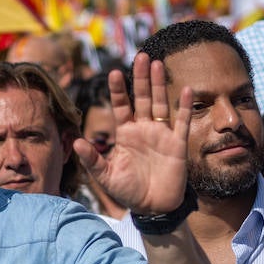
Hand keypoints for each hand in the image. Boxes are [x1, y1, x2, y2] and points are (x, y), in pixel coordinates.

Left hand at [73, 52, 191, 214]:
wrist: (153, 208)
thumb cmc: (128, 192)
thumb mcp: (106, 177)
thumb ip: (92, 160)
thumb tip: (77, 143)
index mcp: (126, 133)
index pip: (121, 106)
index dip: (118, 90)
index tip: (114, 72)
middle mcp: (143, 129)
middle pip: (141, 97)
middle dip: (141, 77)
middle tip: (141, 55)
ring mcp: (161, 134)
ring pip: (160, 104)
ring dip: (159, 85)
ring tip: (157, 63)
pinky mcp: (177, 144)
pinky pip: (181, 122)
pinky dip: (184, 107)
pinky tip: (186, 90)